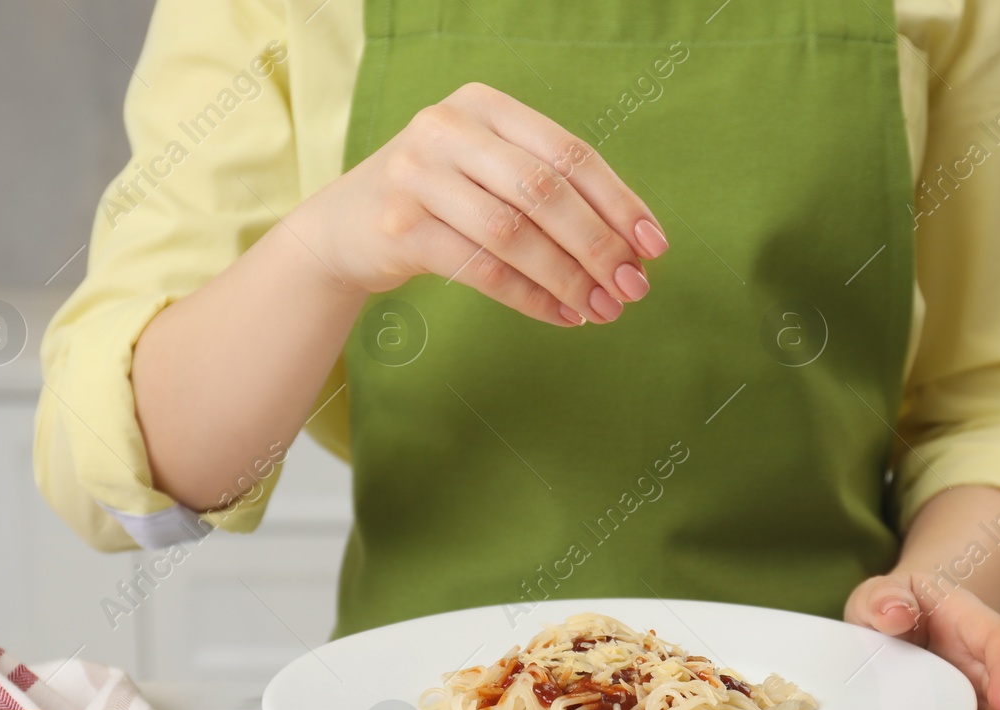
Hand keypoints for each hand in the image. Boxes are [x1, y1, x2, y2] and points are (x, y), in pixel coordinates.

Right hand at [301, 81, 666, 326]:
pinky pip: (481, 268)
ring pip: (513, 233)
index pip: (569, 153)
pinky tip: (562, 315)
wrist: (346, 228)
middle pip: (545, 192)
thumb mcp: (490, 173)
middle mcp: (448, 128)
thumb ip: (551, 193)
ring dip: (568, 278)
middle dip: (598, 245)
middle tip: (633, 288)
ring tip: (602, 309)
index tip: (653, 246)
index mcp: (485, 105)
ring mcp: (417, 175)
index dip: (618, 202)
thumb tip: (634, 249)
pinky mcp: (399, 227)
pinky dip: (531, 297)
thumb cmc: (441, 201)